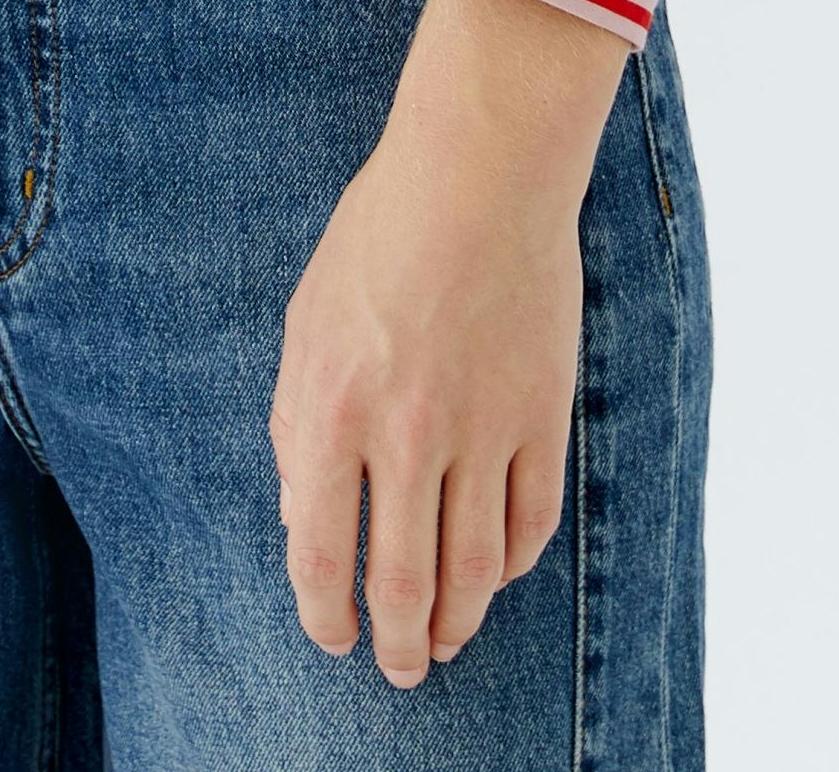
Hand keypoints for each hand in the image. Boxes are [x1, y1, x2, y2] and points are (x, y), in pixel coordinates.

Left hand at [268, 0, 628, 685]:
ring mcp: (482, 427)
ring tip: (445, 642)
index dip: (324, 616)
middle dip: (396, 644)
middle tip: (400, 669)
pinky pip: (531, 521)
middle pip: (401, 584)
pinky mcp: (543, 413)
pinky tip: (497, 573)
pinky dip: (513, 564)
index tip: (331, 636)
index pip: (321, 557)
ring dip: (457, 622)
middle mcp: (406, 432)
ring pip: (473, 570)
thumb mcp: (306, 322)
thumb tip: (299, 520)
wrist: (479, 170)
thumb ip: (295, 426)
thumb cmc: (381, 236)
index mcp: (333, 408)